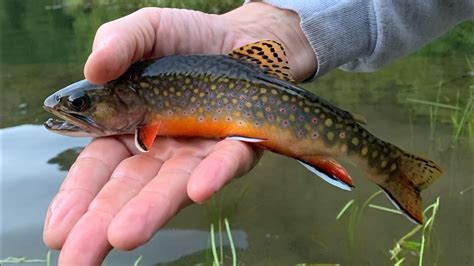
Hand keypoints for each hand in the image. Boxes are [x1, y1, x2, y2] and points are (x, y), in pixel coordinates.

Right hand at [43, 3, 315, 264]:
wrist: (243, 39)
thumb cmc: (189, 40)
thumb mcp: (146, 30)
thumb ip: (119, 43)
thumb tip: (92, 68)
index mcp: (131, 127)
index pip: (99, 168)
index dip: (79, 197)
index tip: (59, 230)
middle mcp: (164, 149)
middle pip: (131, 189)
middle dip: (103, 223)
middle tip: (78, 258)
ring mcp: (199, 152)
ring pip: (174, 185)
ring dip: (151, 209)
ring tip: (126, 234)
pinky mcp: (238, 145)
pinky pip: (226, 161)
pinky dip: (212, 174)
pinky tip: (195, 189)